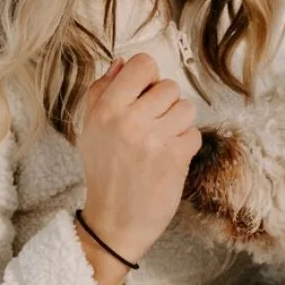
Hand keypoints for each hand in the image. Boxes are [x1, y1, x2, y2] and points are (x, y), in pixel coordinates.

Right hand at [74, 53, 201, 276]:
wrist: (115, 221)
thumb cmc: (103, 173)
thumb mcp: (90, 129)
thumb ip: (102, 92)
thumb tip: (122, 62)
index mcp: (106, 109)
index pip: (142, 64)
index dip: (147, 78)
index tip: (144, 94)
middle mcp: (130, 120)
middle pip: (168, 86)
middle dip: (164, 104)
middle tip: (151, 126)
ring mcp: (155, 138)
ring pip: (186, 108)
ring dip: (178, 123)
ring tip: (161, 140)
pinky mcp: (177, 157)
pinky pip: (194, 133)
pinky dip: (186, 145)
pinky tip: (168, 158)